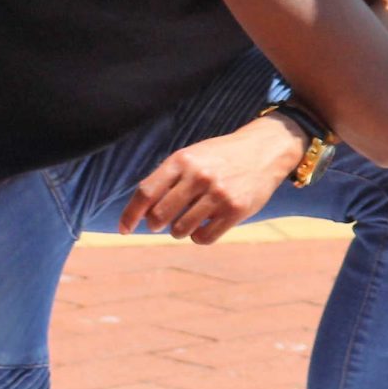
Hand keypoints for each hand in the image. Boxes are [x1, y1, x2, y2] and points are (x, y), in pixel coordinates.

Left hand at [118, 115, 304, 244]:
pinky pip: (204, 238)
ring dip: (177, 230)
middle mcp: (199, 176)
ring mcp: (219, 194)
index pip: (145, 192)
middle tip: (160, 222)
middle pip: (160, 215)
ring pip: (180, 230)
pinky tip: (202, 227)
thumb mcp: (189, 157)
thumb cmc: (218, 157)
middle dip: (155, 224)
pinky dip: (197, 237)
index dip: (130, 215)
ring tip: (185, 221)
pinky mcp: (236, 210)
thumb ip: (165, 180)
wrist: (264, 150)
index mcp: (181, 160)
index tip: (123, 230)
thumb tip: (139, 213)